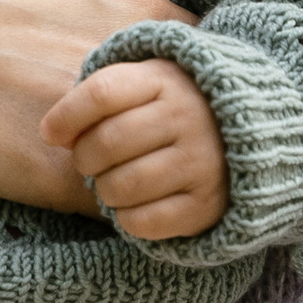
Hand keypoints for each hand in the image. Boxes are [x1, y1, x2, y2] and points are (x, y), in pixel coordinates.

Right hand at [0, 0, 207, 213]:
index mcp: (138, 4)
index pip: (222, 51)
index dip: (212, 69)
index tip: (184, 75)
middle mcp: (128, 67)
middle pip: (203, 115)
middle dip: (191, 123)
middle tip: (157, 124)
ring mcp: (95, 125)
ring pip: (167, 167)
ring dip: (159, 169)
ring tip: (129, 160)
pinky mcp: (54, 176)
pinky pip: (118, 207)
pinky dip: (119, 205)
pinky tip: (97, 188)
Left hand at [40, 58, 226, 238]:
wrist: (250, 134)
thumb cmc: (172, 110)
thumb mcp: (142, 85)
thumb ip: (96, 100)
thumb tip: (52, 134)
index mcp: (165, 80)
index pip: (101, 93)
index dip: (65, 116)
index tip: (52, 133)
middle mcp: (188, 117)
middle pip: (106, 142)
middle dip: (84, 159)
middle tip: (91, 162)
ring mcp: (201, 162)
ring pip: (121, 185)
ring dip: (104, 190)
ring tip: (114, 183)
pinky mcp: (207, 205)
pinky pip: (144, 222)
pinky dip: (126, 218)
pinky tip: (134, 204)